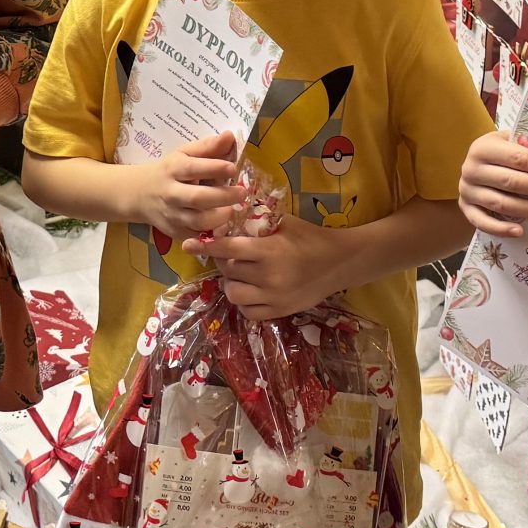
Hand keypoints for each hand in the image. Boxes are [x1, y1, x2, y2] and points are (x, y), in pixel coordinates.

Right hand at [132, 131, 243, 237]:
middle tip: (242, 192)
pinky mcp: (175, 232)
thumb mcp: (183, 154)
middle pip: (197, 198)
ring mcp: (172, 215)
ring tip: (232, 209)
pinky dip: (212, 232)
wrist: (140, 194)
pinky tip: (222, 224)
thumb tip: (230, 136)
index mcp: (173, 169)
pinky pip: (197, 236)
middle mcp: (171, 193)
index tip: (233, 168)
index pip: (193, 168)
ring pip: (198, 221)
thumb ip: (207, 147)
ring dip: (220, 217)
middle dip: (223, 196)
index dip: (214, 168)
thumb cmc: (169, 171)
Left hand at [189, 214, 351, 321]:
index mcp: (269, 251)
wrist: (340, 263)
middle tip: (230, 254)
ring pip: (234, 294)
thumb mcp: (285, 223)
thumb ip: (258, 222)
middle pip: (228, 270)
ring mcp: (274, 297)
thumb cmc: (311, 238)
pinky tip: (251, 290)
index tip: (187, 244)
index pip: (228, 248)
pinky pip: (248, 312)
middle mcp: (269, 277)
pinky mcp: (280, 311)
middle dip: (224, 261)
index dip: (206, 246)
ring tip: (240, 274)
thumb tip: (228, 215)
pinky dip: (244, 301)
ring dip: (232, 283)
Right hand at [459, 132, 527, 237]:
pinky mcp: (465, 208)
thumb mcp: (508, 141)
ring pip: (503, 204)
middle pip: (513, 182)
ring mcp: (467, 191)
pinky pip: (482, 223)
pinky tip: (521, 231)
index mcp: (483, 148)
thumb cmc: (499, 153)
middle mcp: (471, 169)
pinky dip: (501, 229)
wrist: (474, 166)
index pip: (520, 158)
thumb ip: (527, 147)